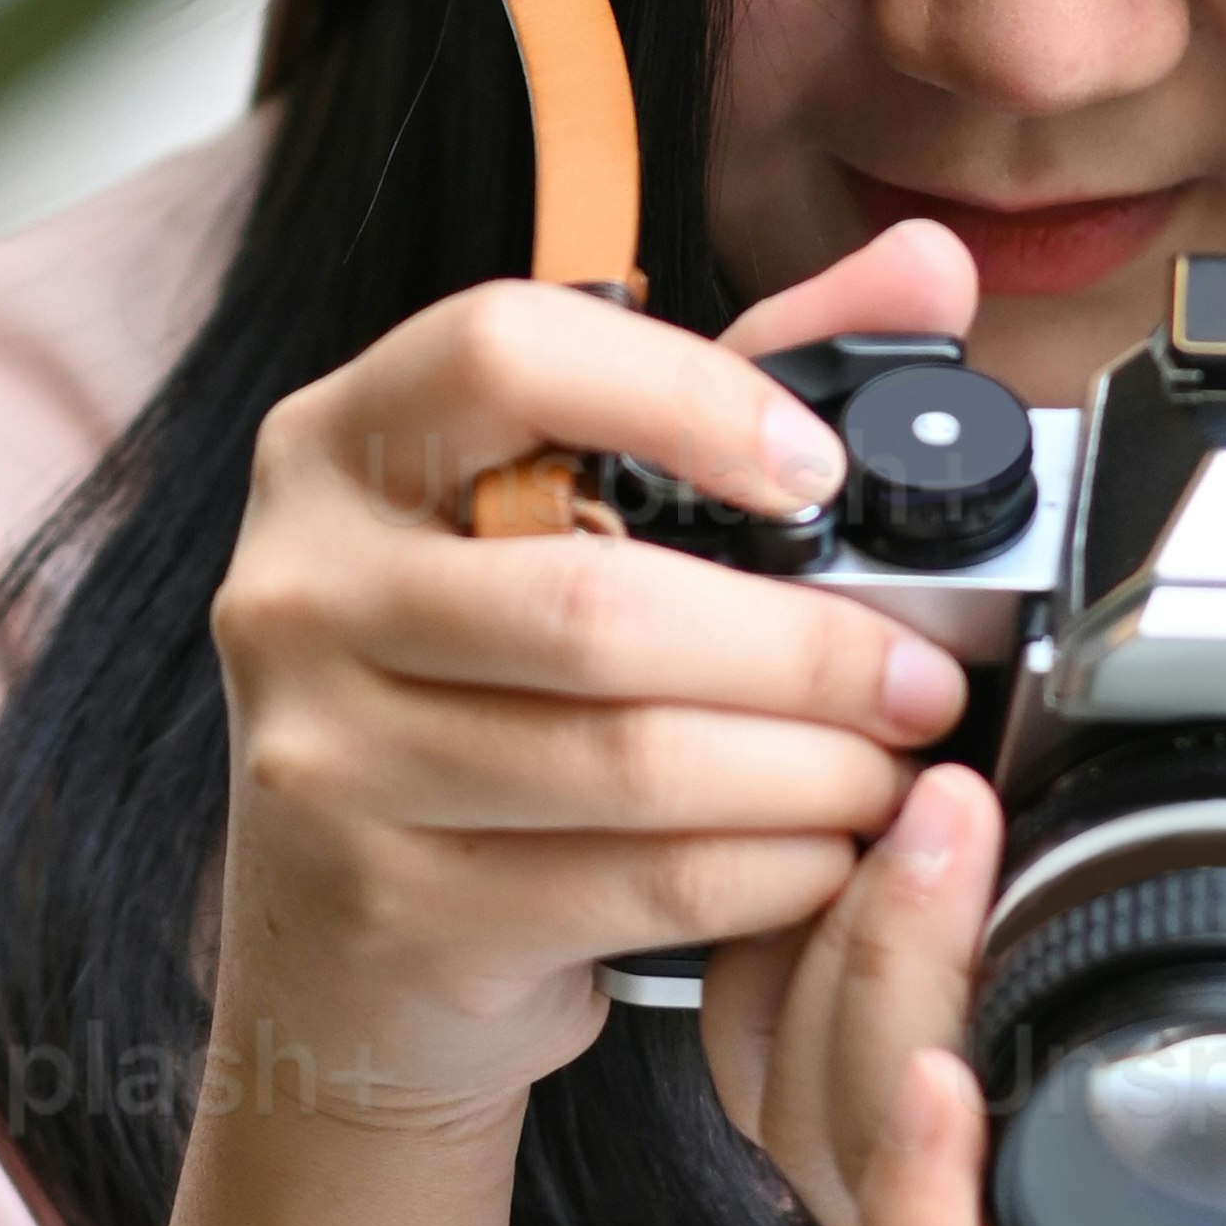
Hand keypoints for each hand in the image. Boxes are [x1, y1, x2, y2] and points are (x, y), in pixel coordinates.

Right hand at [202, 220, 988, 1128]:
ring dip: (808, 769)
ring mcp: (325, 756)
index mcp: (341, 448)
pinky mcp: (385, 905)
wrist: (336, 957)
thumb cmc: (471, 696)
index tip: (818, 471)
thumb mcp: (566, 516)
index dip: (684, 395)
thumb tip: (924, 268)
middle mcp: (301, 587)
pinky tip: (824, 857)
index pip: (501, 351)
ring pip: (627, 754)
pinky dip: (764, 870)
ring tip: (893, 770)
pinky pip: (632, 880)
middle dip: (806, 646)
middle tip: (922, 674)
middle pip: (596, 601)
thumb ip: (736, 381)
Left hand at [701, 758, 1225, 1225]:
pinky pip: (805, 1081)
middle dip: (880, 1000)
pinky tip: (867, 855)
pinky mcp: (957, 1149)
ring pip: (807, 1131)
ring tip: (916, 822)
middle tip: (944, 832)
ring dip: (826, 974)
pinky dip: (803, 971)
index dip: (929, 1220)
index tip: (940, 1070)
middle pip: (863, 1198)